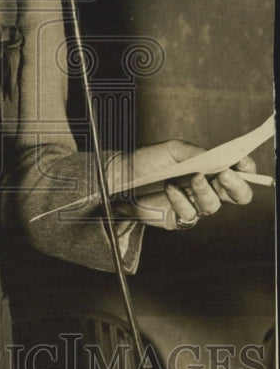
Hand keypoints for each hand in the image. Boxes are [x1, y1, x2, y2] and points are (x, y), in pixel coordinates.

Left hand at [109, 141, 255, 229]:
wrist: (122, 177)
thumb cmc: (149, 161)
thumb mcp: (174, 149)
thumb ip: (197, 152)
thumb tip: (217, 158)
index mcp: (210, 170)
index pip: (238, 172)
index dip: (245, 169)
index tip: (242, 163)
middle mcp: (207, 189)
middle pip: (237, 195)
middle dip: (236, 186)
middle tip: (225, 175)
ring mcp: (195, 205)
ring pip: (213, 205)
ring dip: (204, 190)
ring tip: (192, 177)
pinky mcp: (180, 219)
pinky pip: (190, 214)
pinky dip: (182, 199)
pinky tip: (171, 187)